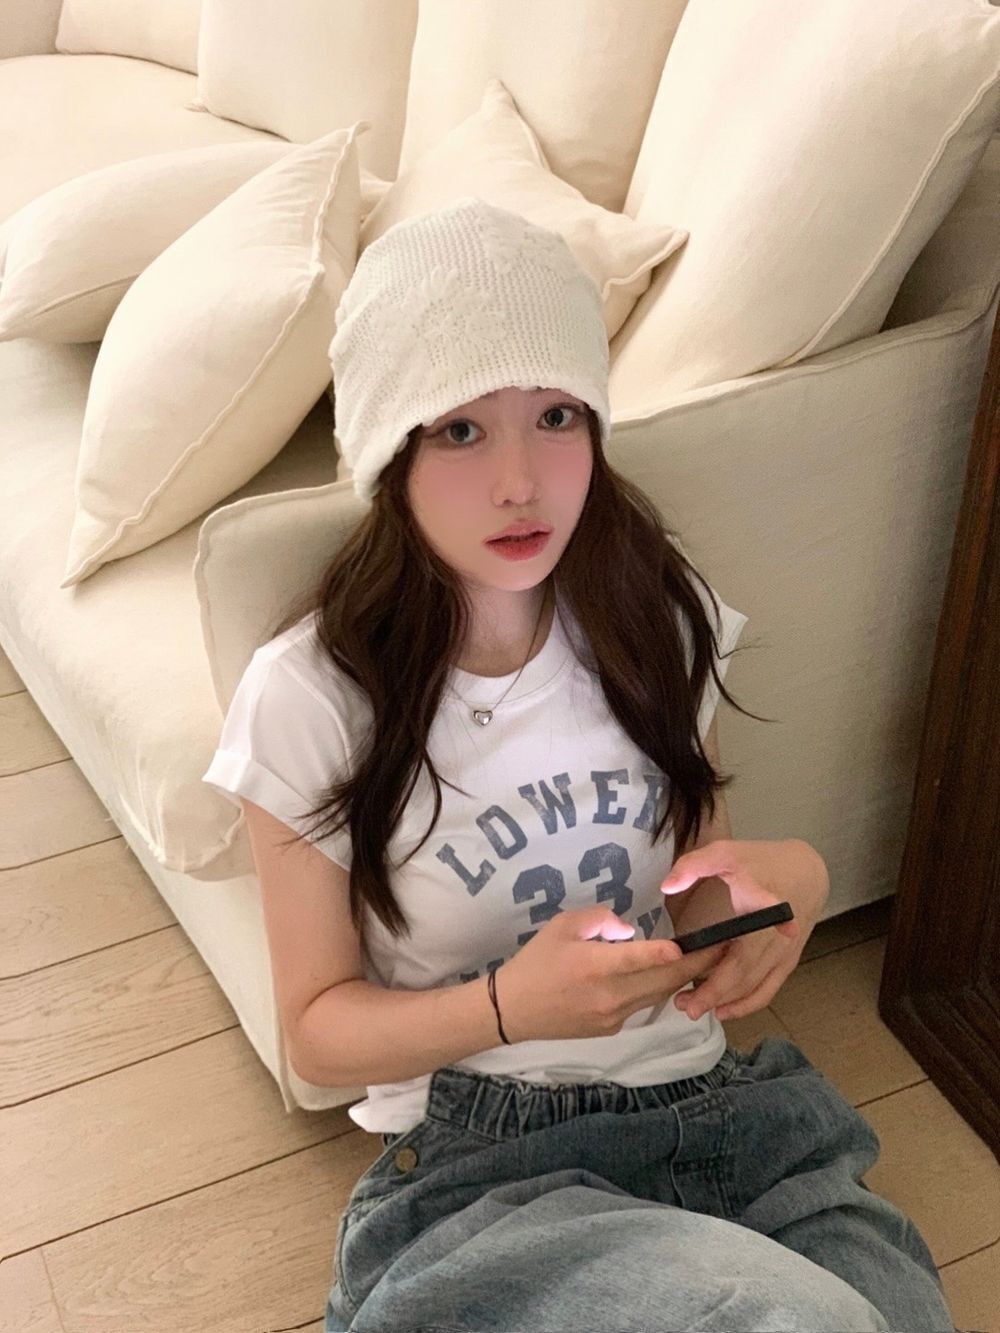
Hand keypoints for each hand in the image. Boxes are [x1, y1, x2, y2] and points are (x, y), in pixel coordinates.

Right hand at [494, 906, 730, 1042]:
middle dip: (695, 964)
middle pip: (663, 981)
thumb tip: (629, 931)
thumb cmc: (535, 962)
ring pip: (659, 995)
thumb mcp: (562, 926)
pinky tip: (668, 977)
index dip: (666, 954)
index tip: (689, 946)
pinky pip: (643, 1005)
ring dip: (683, 979)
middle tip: (723, 946)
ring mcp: (614, 1016)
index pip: (638, 959)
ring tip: (708, 960)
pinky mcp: (613, 1028)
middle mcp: (610, 995)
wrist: (512, 1011)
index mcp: (595, 966)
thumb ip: (599, 920)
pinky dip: (658, 989)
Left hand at [660, 839, 828, 1021]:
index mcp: (762, 907)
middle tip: (681, 1003)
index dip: (742, 941)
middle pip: (744, 971)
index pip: (750, 929)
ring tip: (692, 1008)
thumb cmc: (762, 862)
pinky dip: (747, 1004)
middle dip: (713, 991)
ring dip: (725, 1001)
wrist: (806, 871)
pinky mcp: (788, 962)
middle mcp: (776, 936)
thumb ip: (695, 865)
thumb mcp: (726, 852)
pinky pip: (768, 989)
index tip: (706, 971)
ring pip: (753, 985)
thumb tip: (667, 887)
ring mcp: (784, 953)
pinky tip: (724, 1011)